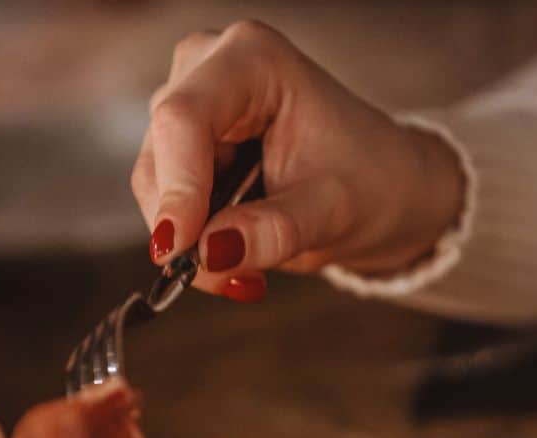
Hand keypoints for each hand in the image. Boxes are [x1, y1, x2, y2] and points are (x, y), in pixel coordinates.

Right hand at [130, 20, 464, 301]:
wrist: (381, 188)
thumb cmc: (369, 182)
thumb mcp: (332, 211)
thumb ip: (274, 231)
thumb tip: (211, 253)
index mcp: (252, 59)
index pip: (185, 118)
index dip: (177, 188)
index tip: (182, 251)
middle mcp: (208, 68)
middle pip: (162, 155)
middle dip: (187, 228)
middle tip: (234, 279)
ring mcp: (190, 103)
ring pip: (155, 184)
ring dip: (192, 241)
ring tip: (249, 270)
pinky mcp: (183, 142)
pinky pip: (164, 200)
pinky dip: (194, 238)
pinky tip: (236, 252)